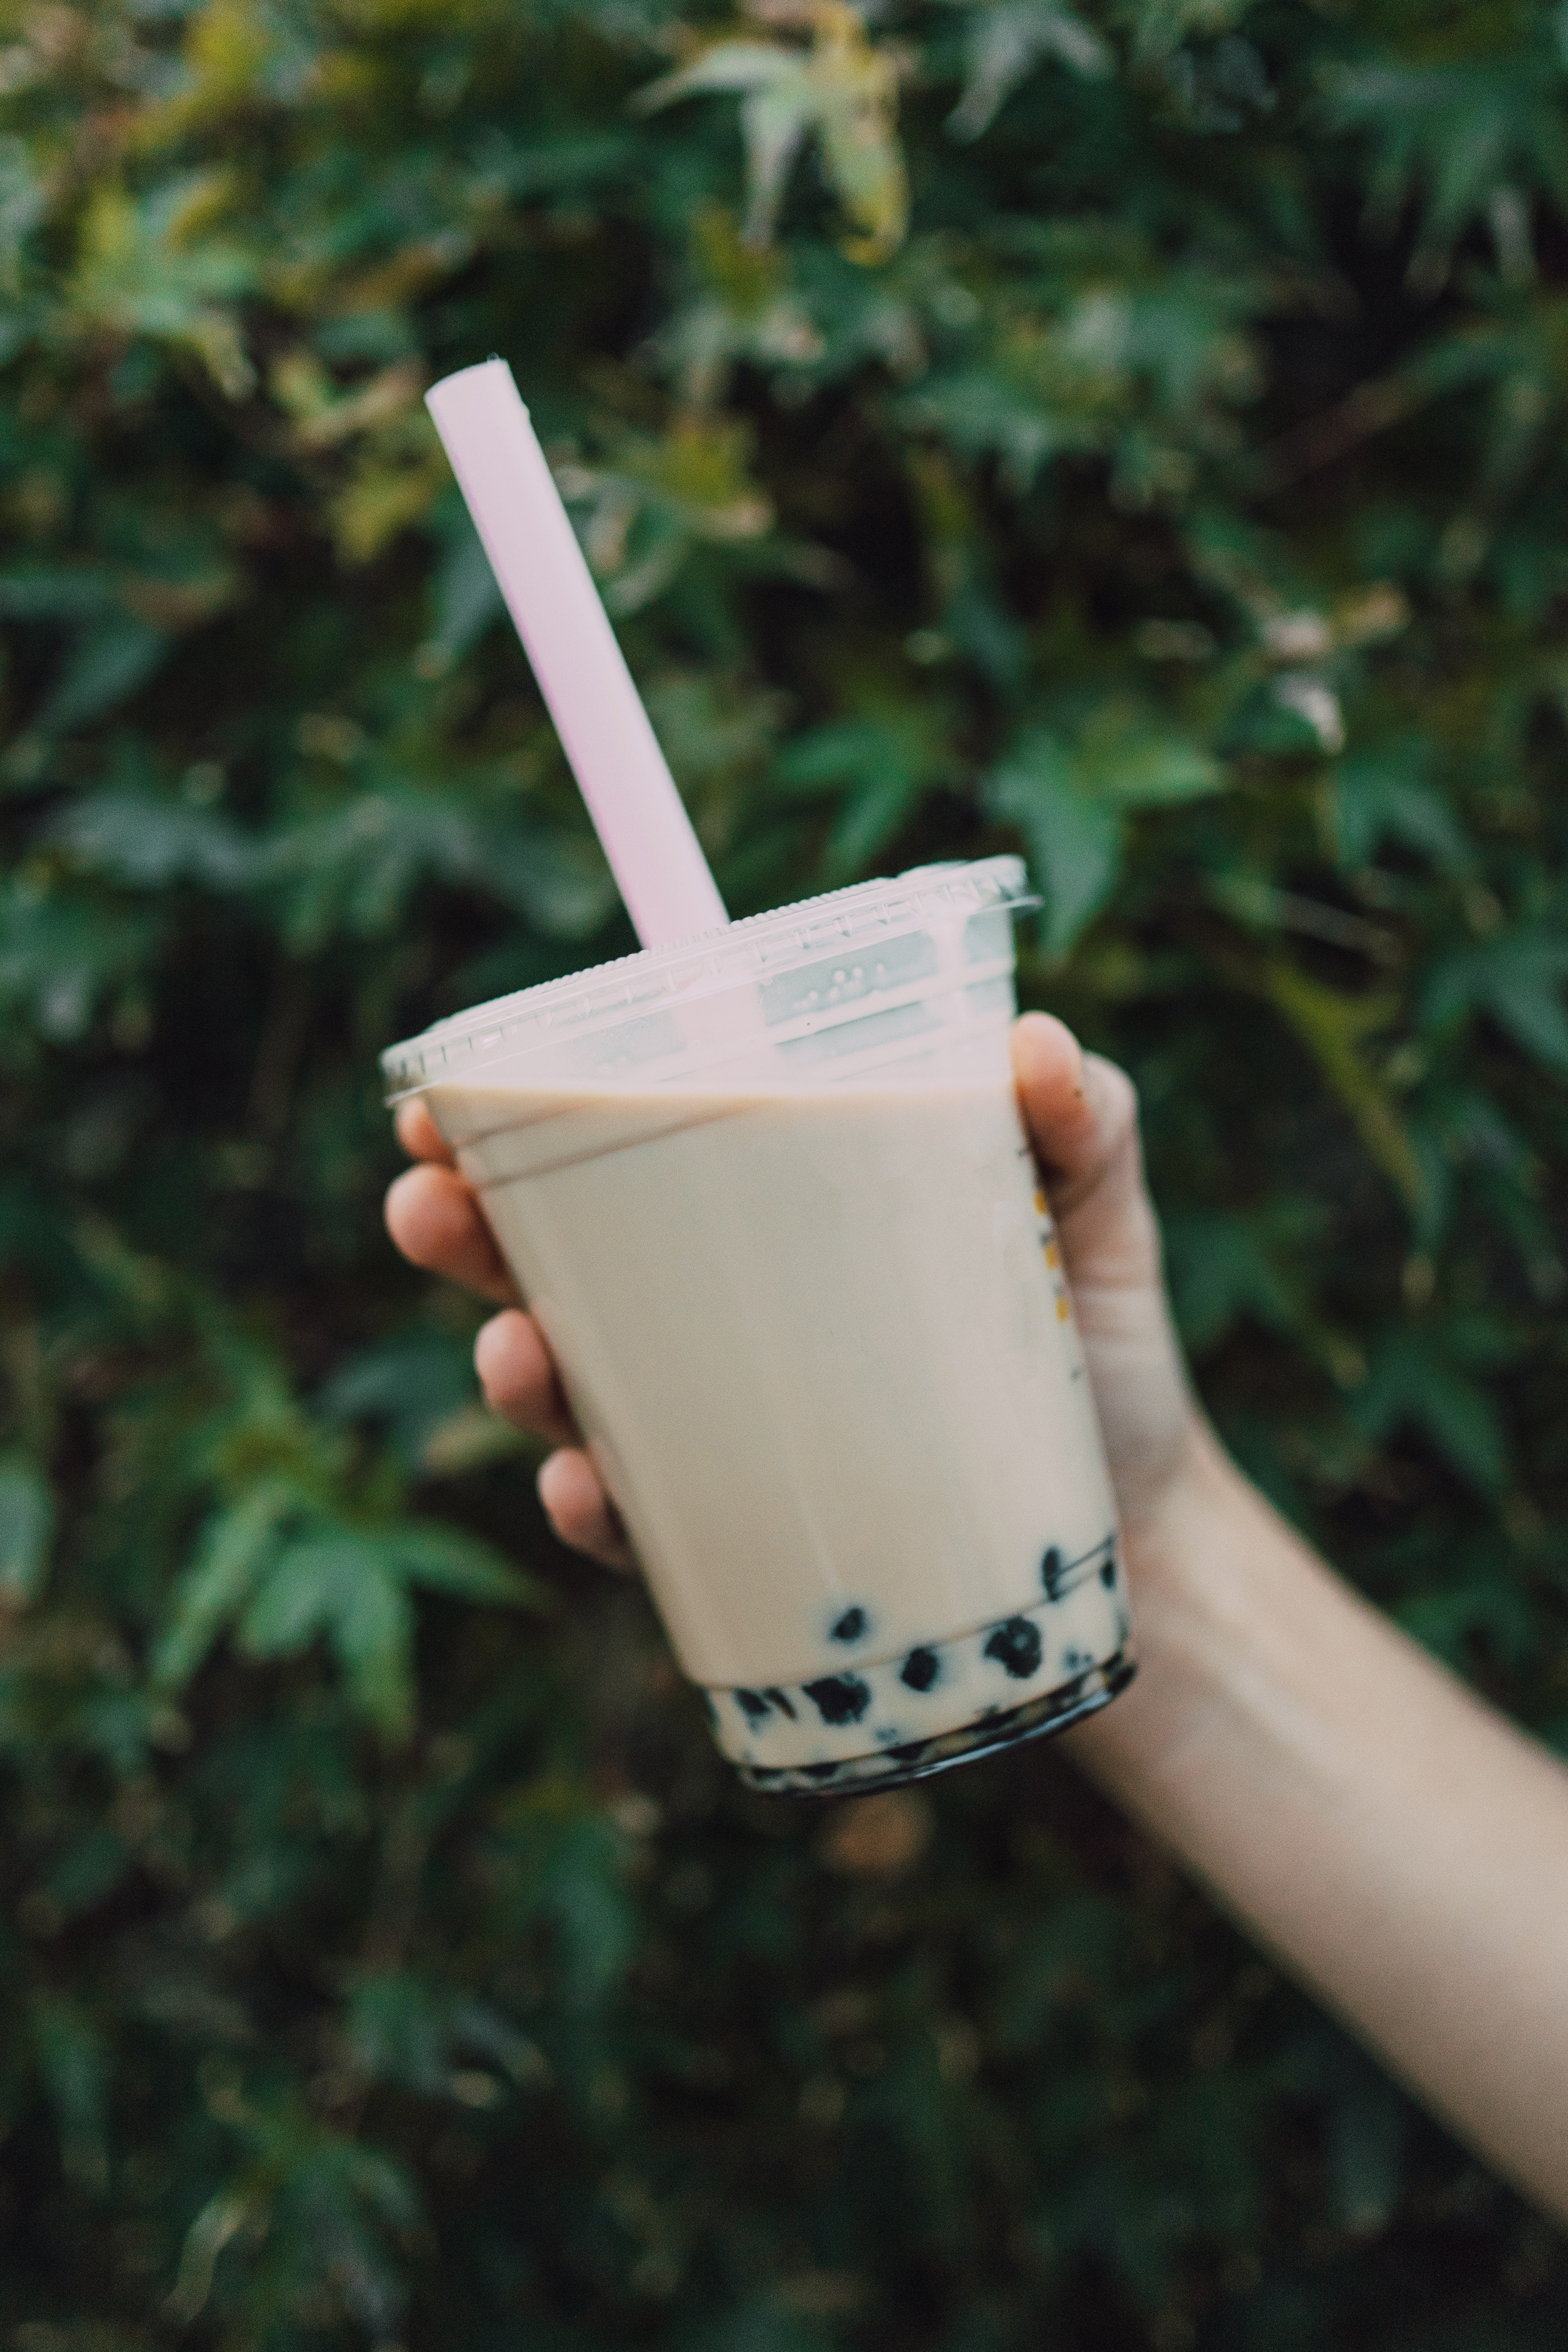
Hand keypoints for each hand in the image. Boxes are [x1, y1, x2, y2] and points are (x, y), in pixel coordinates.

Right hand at [383, 1013, 1201, 1566]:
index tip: (442, 1099)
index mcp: (762, 1211)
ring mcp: (721, 1428)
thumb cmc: (1092, 1343)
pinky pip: (648, 1527)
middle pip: (549, 1265)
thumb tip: (1032, 1038)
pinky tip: (592, 1488)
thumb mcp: (1097, 1213)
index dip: (508, 1120)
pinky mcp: (751, 1535)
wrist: (1138, 1533)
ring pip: (573, 1395)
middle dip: (464, 1233)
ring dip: (517, 1373)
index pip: (614, 1152)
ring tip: (516, 1354)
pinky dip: (605, 1509)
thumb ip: (1082, 1117)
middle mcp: (716, 1316)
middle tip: (427, 1204)